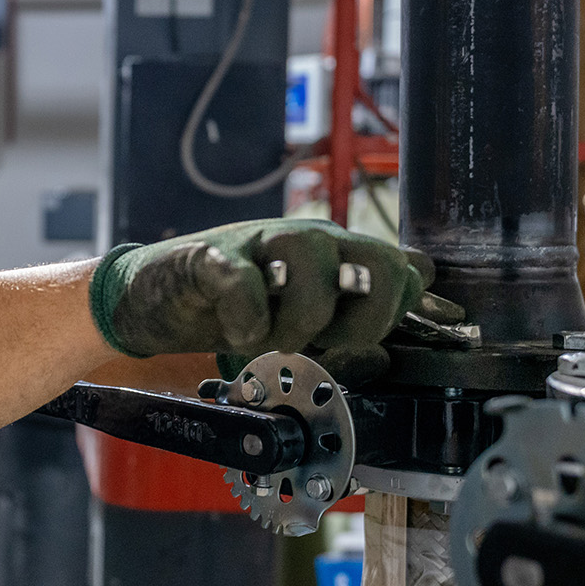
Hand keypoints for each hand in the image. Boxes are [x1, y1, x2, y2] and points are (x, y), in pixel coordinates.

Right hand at [89, 218, 435, 361]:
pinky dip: (246, 317)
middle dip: (359, 321)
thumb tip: (431, 297)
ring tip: (270, 341)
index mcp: (338, 256)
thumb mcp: (304, 317)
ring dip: (298, 322)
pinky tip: (237, 333)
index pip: (404, 271)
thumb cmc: (232, 309)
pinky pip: (243, 281)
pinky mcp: (211, 257)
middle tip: (322, 345)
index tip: (354, 344)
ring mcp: (260, 242)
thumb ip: (359, 312)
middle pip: (378, 262)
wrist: (154, 301)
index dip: (390, 317)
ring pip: (315, 265)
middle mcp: (309, 241)